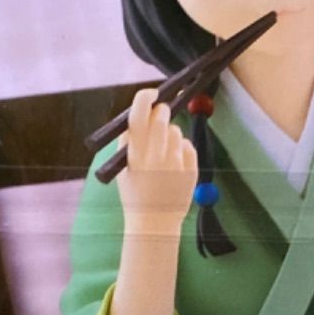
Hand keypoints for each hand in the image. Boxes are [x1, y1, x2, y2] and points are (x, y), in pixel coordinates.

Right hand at [117, 87, 199, 232]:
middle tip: (159, 117)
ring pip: (176, 131)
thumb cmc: (135, 193)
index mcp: (134, 154)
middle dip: (161, 112)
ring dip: (171, 135)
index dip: (145, 98)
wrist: (154, 222)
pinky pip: (188, 146)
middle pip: (162, 117)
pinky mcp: (190, 169)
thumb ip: (128, 140)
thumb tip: (139, 111)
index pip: (139, 115)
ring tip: (163, 153)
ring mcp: (175, 163)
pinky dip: (182, 150)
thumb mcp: (122, 167)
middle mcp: (155, 156)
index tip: (150, 92)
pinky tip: (173, 164)